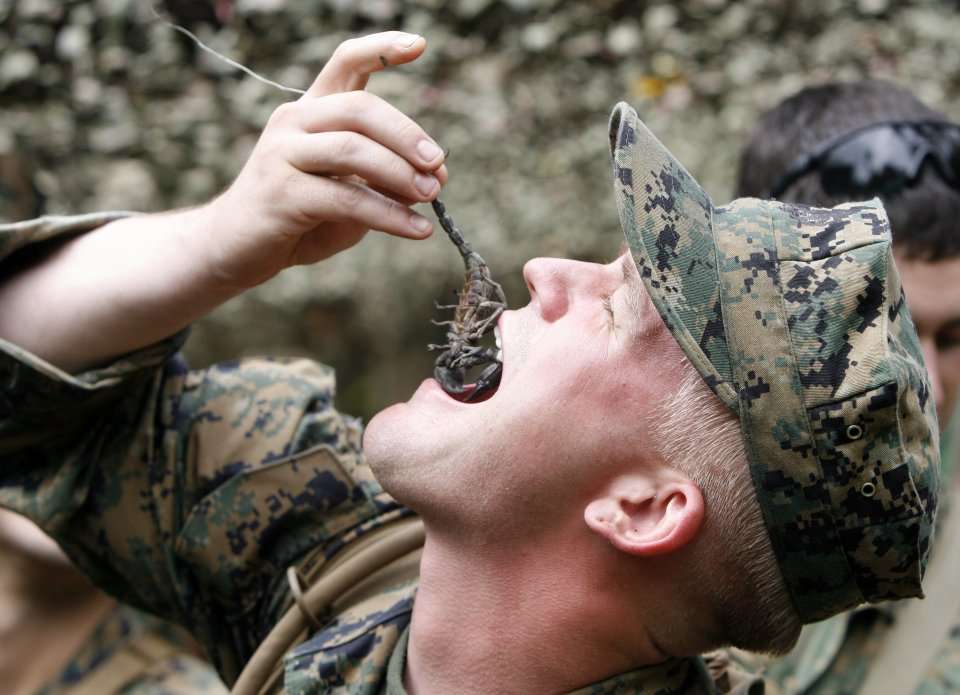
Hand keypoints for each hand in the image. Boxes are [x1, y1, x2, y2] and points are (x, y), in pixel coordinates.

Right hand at [203, 31, 447, 288]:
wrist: (235, 250)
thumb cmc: (298, 218)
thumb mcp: (348, 194)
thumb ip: (384, 181)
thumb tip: (435, 179)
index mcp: (311, 112)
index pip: (345, 63)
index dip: (382, 48)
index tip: (420, 45)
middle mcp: (294, 122)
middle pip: (360, 108)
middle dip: (407, 134)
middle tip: (439, 164)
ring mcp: (282, 154)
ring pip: (352, 150)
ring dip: (400, 174)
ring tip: (432, 196)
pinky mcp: (281, 194)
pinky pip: (346, 199)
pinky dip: (389, 215)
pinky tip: (418, 229)